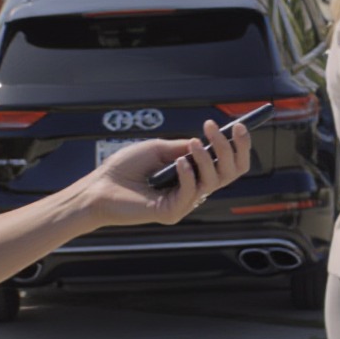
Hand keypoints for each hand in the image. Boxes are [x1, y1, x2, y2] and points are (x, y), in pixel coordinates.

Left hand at [85, 121, 250, 228]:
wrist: (99, 187)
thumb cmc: (125, 168)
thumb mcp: (159, 149)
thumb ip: (184, 147)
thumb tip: (208, 141)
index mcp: (192, 174)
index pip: (226, 164)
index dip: (237, 146)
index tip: (240, 126)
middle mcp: (193, 189)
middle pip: (229, 174)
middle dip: (229, 149)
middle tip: (219, 130)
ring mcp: (184, 202)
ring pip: (213, 182)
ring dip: (208, 159)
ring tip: (194, 143)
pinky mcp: (172, 212)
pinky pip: (191, 193)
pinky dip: (189, 175)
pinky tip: (179, 162)